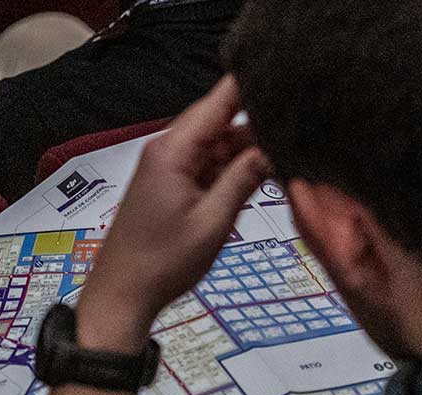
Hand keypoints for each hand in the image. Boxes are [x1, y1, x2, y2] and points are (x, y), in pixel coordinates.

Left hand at [76, 77, 269, 353]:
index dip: (250, 85)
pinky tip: (262, 174)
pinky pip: (209, 164)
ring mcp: (170, 167)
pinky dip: (233, 168)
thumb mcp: (214, 222)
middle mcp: (169, 150)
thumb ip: (244, 179)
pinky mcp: (173, 184)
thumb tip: (273, 148)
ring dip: (248, 149)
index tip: (284, 74)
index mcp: (174, 150)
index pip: (218, 102)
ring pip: (218, 144)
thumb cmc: (162, 262)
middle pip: (221, 120)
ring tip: (288, 151)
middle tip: (299, 122)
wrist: (122, 294)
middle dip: (258, 121)